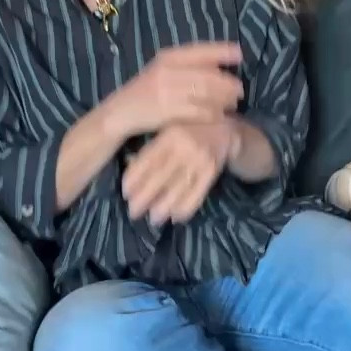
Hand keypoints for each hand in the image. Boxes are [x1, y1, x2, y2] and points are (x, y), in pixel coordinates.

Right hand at [108, 41, 243, 142]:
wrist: (118, 114)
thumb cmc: (145, 92)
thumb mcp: (162, 71)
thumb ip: (187, 66)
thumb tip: (220, 65)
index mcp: (167, 57)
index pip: (200, 50)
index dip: (222, 51)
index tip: (240, 54)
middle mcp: (167, 71)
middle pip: (208, 75)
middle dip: (228, 84)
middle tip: (240, 91)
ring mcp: (166, 92)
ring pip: (206, 94)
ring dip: (224, 100)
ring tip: (233, 104)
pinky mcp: (166, 112)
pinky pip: (198, 112)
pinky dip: (213, 115)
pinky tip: (220, 117)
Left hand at [122, 120, 242, 225]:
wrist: (224, 130)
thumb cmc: (188, 131)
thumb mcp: (168, 131)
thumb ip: (151, 148)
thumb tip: (127, 164)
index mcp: (170, 134)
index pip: (148, 159)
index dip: (135, 177)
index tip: (125, 193)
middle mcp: (185, 146)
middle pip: (161, 176)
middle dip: (145, 197)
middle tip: (133, 212)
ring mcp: (200, 159)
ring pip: (178, 188)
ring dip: (164, 207)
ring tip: (153, 219)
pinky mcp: (212, 172)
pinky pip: (197, 194)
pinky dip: (185, 208)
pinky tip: (175, 217)